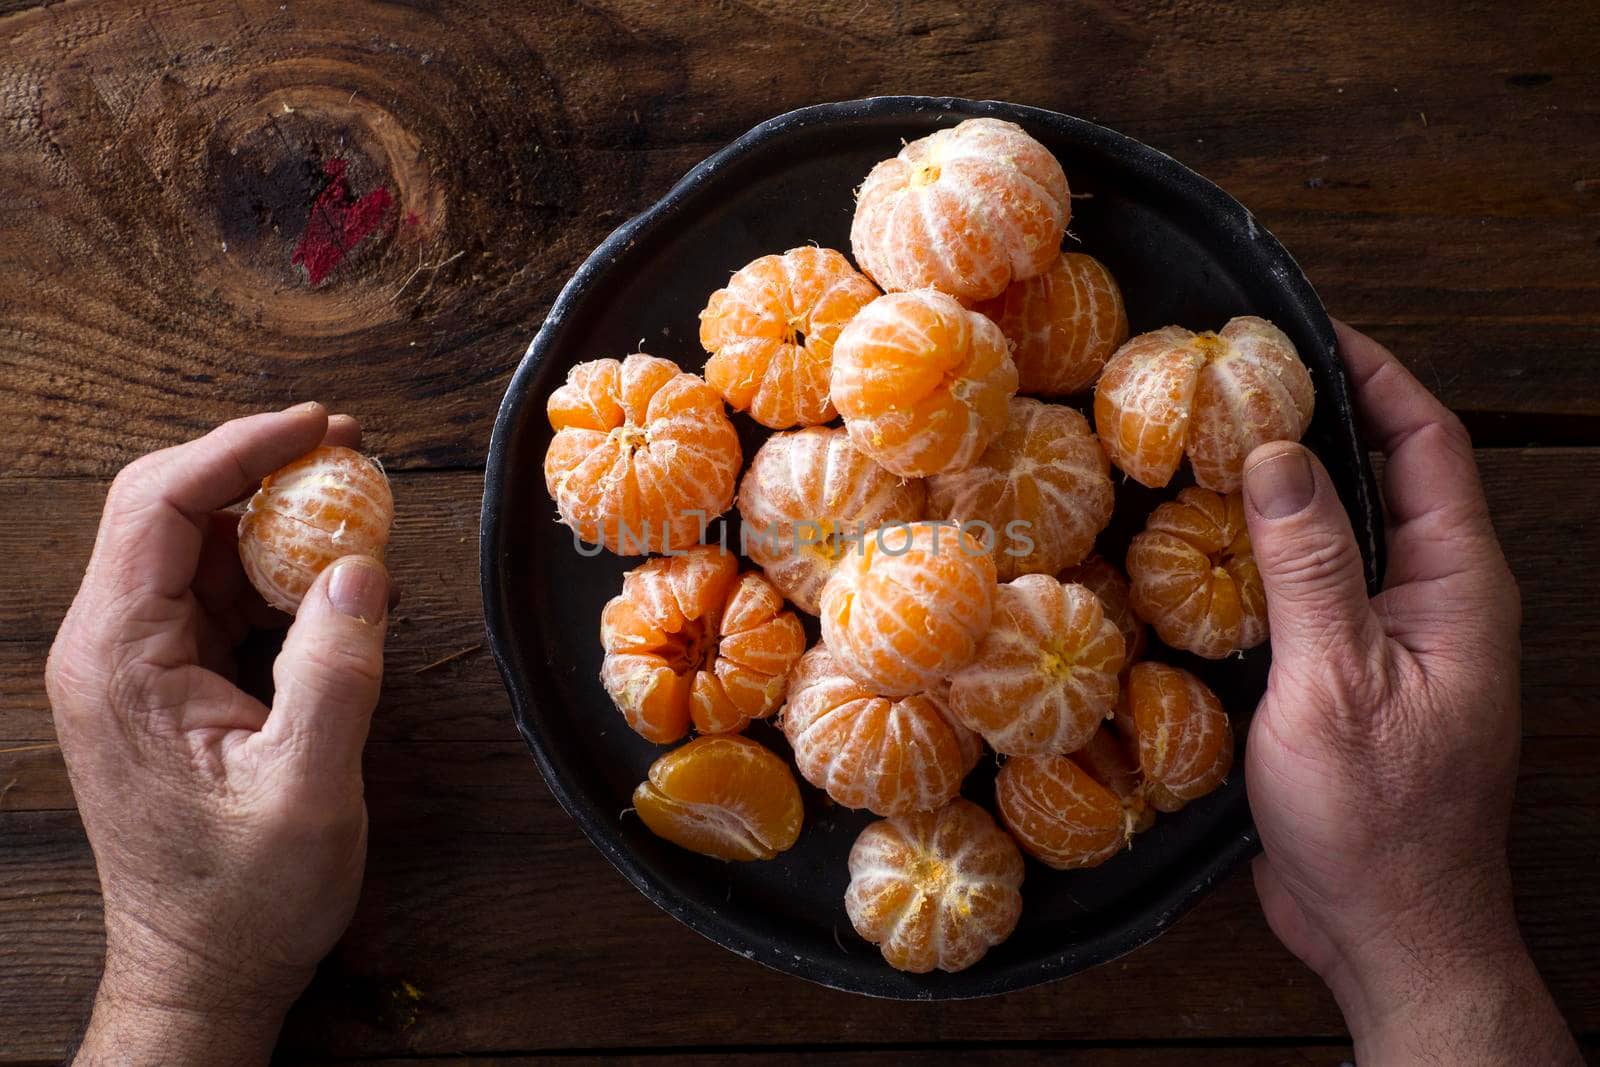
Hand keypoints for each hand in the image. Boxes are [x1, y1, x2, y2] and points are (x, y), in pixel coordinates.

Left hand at [45, 404, 389, 1065]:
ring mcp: (134, 665)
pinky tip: (336, 583)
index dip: (237, 447)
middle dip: (257, 466)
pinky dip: (276, 574)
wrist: (202, 971)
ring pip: (196, 547)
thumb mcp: (307, 788)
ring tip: (358, 512)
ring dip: (273, 519)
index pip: (156, 505)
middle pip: (168, 509)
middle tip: (349, 451)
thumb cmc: (244, 897)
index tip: (321, 427)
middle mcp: (109, 649)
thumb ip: (336, 671)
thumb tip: (362, 568)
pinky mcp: (165, 684)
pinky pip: (216, 596)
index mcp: (118, 661)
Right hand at [1241, 323, 1577, 1063]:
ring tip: (1206, 446)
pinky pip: (1308, 590)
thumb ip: (1310, 564)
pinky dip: (1260, 555)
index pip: (1428, 445)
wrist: (1389, 930)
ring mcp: (1390, 639)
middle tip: (1238, 378)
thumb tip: (1274, 452)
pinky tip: (1200, 548)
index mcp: (1456, 585)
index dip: (1375, 376)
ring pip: (1340, 533)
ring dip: (1284, 488)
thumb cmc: (1379, 819)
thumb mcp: (1337, 681)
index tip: (1308, 328)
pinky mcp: (1345, 677)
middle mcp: (1432, 600)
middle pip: (1385, 476)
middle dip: (1321, 418)